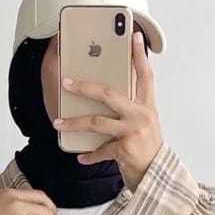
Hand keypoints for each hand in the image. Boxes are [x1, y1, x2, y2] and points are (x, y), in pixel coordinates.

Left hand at [52, 30, 162, 191]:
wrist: (156, 178)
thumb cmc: (145, 151)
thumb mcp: (143, 127)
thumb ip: (128, 113)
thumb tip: (102, 102)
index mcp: (147, 107)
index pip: (145, 75)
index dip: (139, 56)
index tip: (134, 37)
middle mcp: (142, 115)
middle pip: (108, 94)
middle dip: (84, 87)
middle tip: (66, 82)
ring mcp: (133, 132)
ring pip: (96, 122)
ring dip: (73, 123)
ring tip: (57, 123)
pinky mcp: (125, 150)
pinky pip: (100, 150)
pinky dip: (89, 155)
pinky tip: (81, 158)